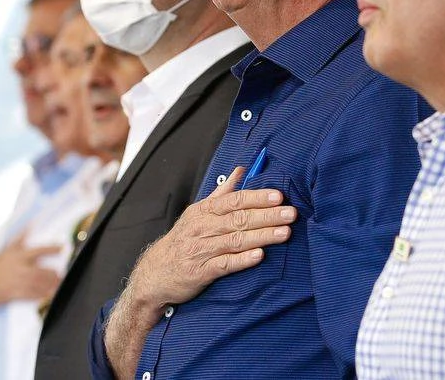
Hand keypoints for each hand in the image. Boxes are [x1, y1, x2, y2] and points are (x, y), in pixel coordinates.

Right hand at [0, 232, 61, 312]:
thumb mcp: (4, 252)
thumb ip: (19, 239)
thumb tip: (30, 225)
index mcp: (16, 256)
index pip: (38, 250)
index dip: (52, 248)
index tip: (62, 248)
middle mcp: (17, 269)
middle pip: (42, 271)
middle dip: (53, 273)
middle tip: (61, 272)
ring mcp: (16, 283)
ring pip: (39, 283)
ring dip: (51, 284)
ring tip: (58, 282)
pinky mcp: (14, 295)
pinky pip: (32, 295)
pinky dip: (43, 294)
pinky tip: (49, 293)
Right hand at [126, 166, 296, 308]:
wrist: (154, 274)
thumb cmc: (183, 240)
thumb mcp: (198, 213)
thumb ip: (222, 193)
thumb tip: (240, 170)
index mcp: (204, 211)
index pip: (234, 200)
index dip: (257, 197)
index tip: (278, 196)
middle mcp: (202, 228)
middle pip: (239, 219)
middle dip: (267, 216)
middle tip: (290, 213)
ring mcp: (201, 250)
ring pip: (235, 240)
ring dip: (262, 236)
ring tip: (285, 233)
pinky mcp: (200, 272)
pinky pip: (224, 265)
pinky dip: (242, 260)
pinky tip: (259, 256)